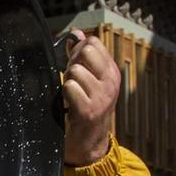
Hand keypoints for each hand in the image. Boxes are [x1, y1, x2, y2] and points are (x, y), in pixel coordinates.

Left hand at [60, 31, 121, 166]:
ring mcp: (102, 97)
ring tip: (71, 95)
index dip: (78, 50)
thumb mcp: (89, 80)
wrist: (89, 142)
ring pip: (75, 70)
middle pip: (86, 51)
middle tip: (72, 80)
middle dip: (72, 63)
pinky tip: (68, 105)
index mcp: (111, 72)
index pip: (94, 43)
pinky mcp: (88, 110)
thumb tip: (77, 34)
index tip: (76, 65)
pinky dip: (64, 95)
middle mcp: (110, 83)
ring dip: (67, 81)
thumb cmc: (85, 107)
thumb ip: (81, 57)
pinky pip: (69, 87)